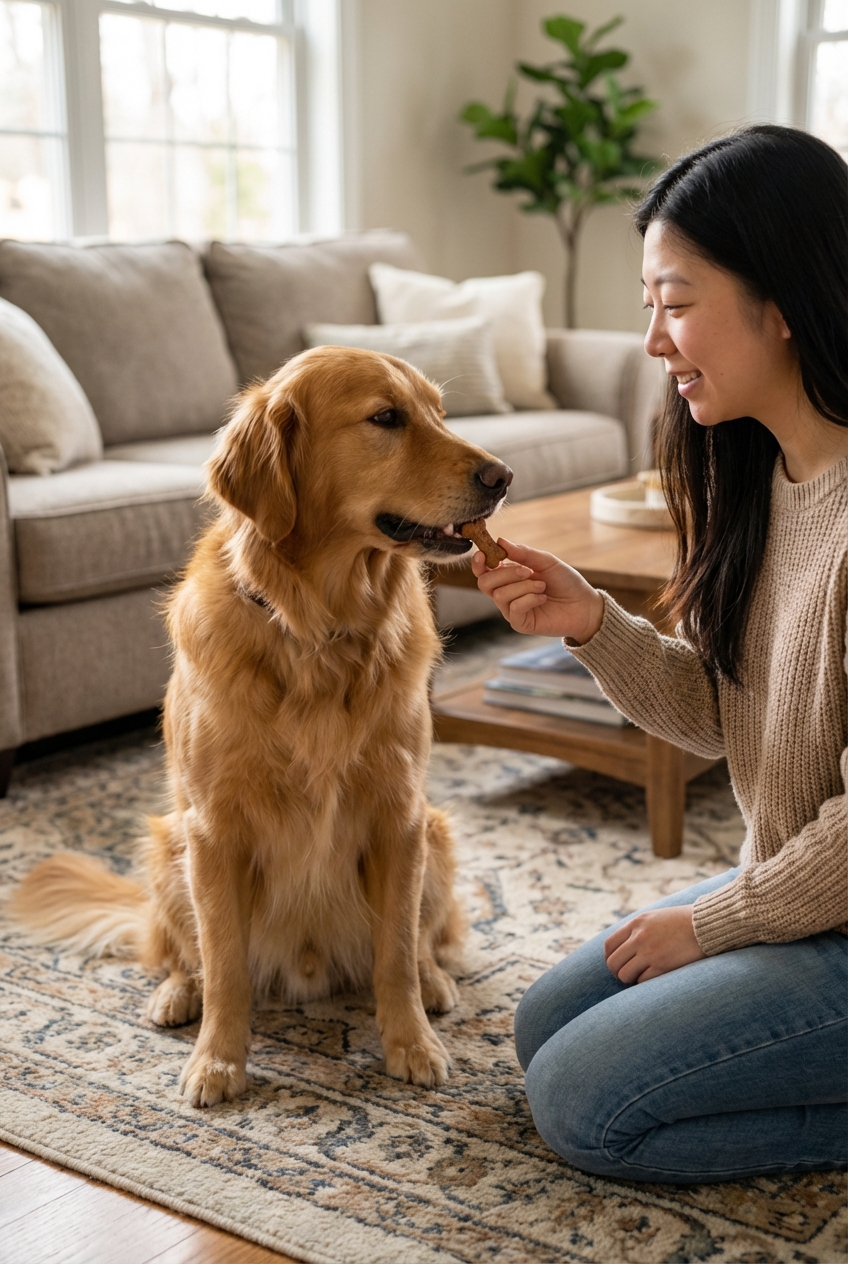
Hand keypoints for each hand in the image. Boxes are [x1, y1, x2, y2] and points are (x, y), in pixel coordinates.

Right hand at [471, 538, 604, 642]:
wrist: (584, 605)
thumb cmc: (565, 582)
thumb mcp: (546, 561)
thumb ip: (523, 553)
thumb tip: (500, 542)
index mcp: (508, 576)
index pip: (483, 571)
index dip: (479, 563)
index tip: (483, 554)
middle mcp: (506, 593)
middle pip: (485, 583)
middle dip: (504, 574)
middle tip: (527, 571)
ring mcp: (511, 609)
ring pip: (499, 595)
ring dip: (522, 587)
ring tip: (542, 586)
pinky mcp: (520, 623)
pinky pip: (513, 609)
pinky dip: (528, 599)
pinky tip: (542, 598)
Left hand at [604, 906, 705, 983]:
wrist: (707, 925)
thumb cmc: (683, 922)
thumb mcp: (655, 918)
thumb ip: (638, 930)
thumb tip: (625, 947)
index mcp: (636, 923)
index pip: (609, 945)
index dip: (610, 958)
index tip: (617, 964)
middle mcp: (639, 937)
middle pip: (613, 963)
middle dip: (618, 972)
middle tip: (628, 975)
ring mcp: (649, 952)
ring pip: (625, 975)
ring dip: (631, 979)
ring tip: (641, 977)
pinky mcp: (662, 966)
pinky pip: (642, 981)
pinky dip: (645, 983)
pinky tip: (655, 978)